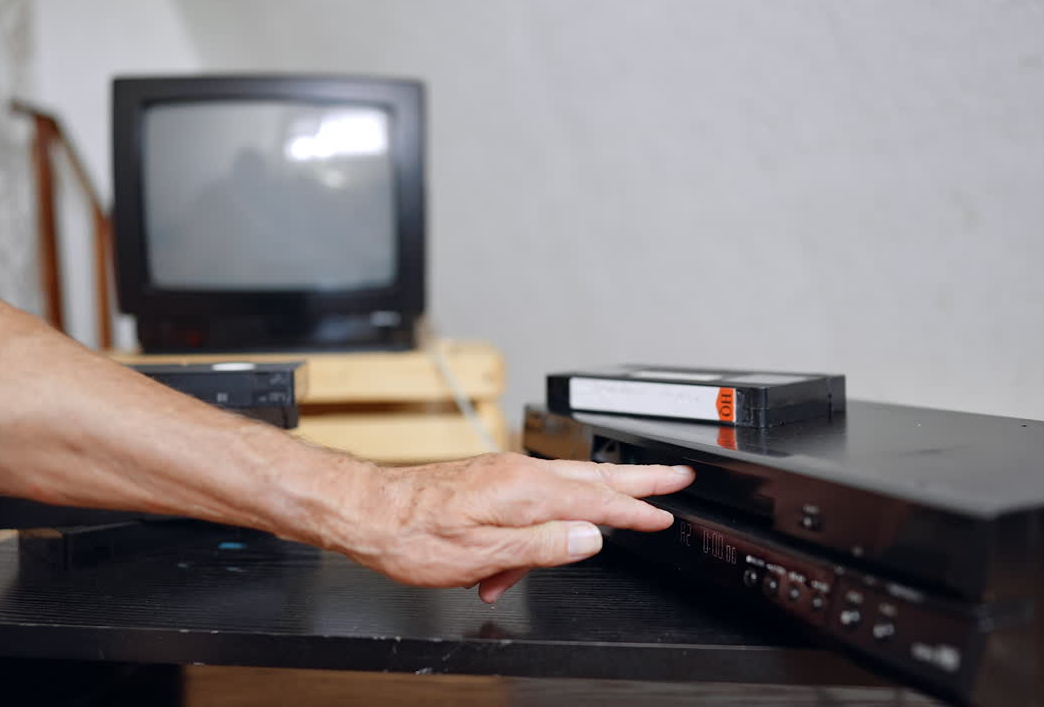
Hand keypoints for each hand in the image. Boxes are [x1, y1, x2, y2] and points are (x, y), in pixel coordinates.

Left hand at [328, 452, 693, 602]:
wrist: (367, 511)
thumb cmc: (413, 535)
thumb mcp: (482, 553)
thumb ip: (542, 546)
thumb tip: (590, 538)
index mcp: (524, 492)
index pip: (595, 502)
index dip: (634, 511)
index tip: (665, 513)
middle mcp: (518, 475)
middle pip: (592, 479)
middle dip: (638, 479)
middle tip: (676, 476)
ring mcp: (504, 476)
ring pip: (562, 492)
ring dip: (582, 515)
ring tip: (597, 532)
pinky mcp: (489, 482)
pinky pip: (530, 504)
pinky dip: (535, 533)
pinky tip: (507, 569)